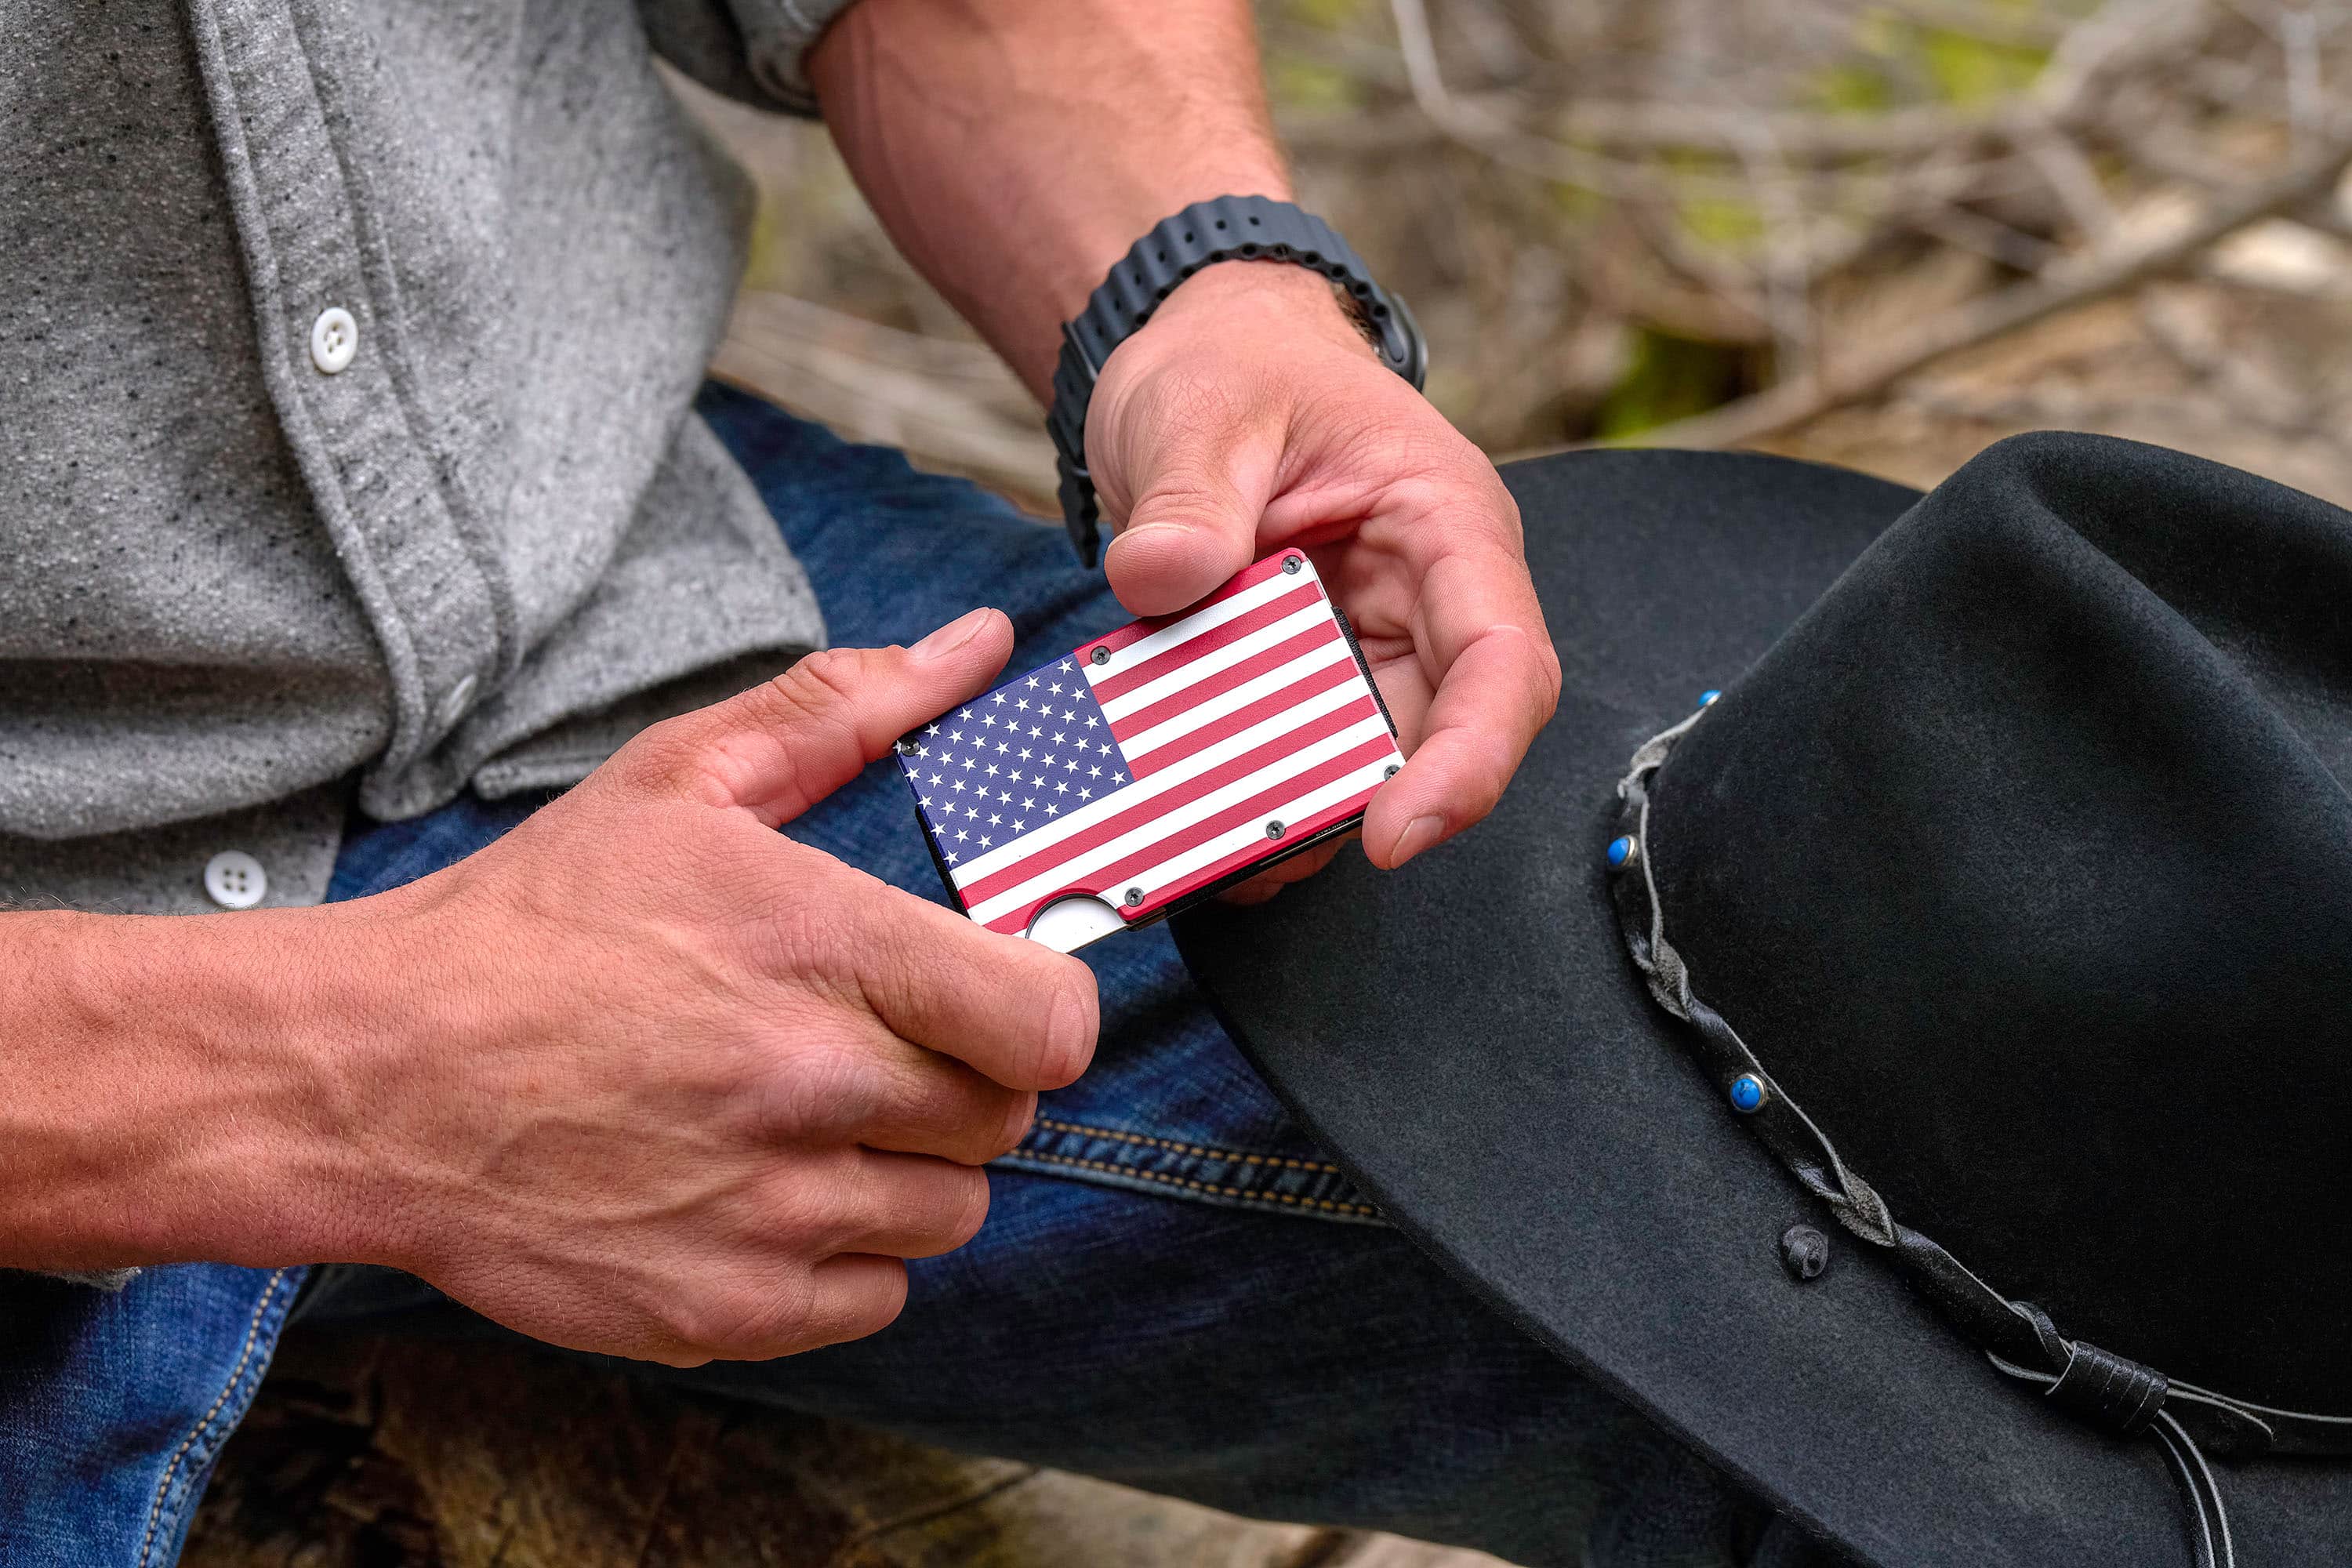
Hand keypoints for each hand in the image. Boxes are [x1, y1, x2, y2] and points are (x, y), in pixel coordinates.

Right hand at [340, 611, 1096, 1365]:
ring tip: (807, 1116)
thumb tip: (974, 646)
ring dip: (906, 1168)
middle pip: (1003, 1116)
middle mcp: (808, 1086)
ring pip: (948, 1212)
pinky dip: (844, 1256)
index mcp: (819, 950)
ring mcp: (768, 1212)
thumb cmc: (531, 924)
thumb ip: (844, 710)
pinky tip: (765, 1193)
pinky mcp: (725, 1309)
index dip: (1043, 1008)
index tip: (998, 993)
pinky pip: (875, 1297)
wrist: (368, 1074)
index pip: (1049, 1022)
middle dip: (960, 1077)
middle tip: (869, 1043)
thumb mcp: (680, 781)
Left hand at [1084, 263, 1560, 880]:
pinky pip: (1294, 757)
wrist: (1198, 365)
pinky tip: (1181, 818)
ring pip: (1361, 765)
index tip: (1396, 835)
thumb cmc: (1232, 369)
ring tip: (1204, 850)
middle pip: (1437, 738)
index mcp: (1445, 522)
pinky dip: (1246, 794)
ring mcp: (1369, 648)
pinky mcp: (1306, 681)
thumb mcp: (1199, 410)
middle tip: (1254, 855)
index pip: (1501, 660)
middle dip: (1356, 808)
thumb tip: (1159, 576)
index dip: (1470, 761)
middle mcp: (1429, 601)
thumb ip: (1187, 495)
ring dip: (1293, 814)